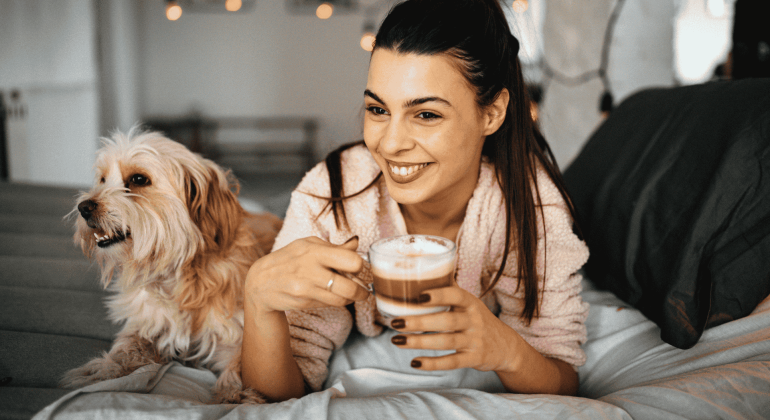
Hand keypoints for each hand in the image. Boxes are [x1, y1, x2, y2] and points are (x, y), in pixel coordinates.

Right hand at [245, 236, 369, 313]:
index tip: (356, 268)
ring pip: (342, 299)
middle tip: (363, 289)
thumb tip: (356, 243)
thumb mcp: (308, 245)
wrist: (260, 282)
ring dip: (351, 298)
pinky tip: (333, 295)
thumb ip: (334, 247)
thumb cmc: (288, 259)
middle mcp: (310, 270)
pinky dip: (337, 302)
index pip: (352, 261)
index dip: (359, 266)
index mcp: (315, 251)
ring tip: (350, 293)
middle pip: (351, 287)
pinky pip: (330, 305)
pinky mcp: (303, 303)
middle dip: (361, 290)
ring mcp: (306, 288)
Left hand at [389, 285, 522, 372]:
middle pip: (446, 320)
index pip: (456, 295)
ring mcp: (474, 340)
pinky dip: (433, 364)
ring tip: (397, 340)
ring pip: (446, 341)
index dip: (438, 295)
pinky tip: (414, 362)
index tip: (419, 296)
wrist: (505, 346)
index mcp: (470, 302)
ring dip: (420, 342)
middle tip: (396, 322)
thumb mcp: (469, 302)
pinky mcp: (473, 359)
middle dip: (419, 322)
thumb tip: (422, 269)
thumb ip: (449, 289)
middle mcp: (474, 320)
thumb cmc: (478, 319)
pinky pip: (452, 362)